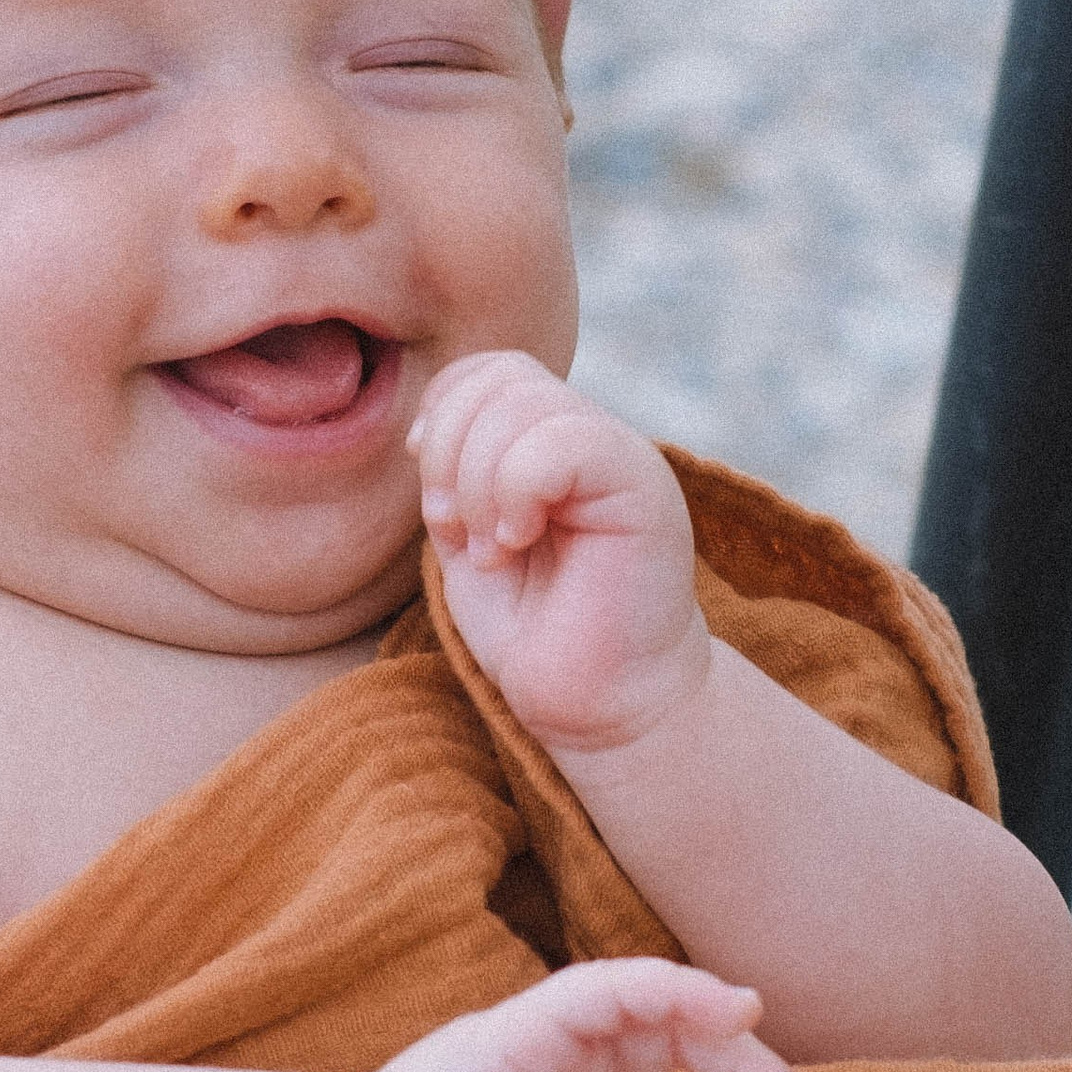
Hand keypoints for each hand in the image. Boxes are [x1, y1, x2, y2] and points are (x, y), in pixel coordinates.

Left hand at [412, 353, 710, 754]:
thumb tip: (427, 429)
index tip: (436, 501)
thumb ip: (455, 470)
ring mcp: (622, 456)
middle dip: (450, 453)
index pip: (487, 370)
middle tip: (459, 532)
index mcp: (551, 440)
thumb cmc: (531, 628)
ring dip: (479, 483)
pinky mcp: (644, 488)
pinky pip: (564, 441)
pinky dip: (516, 490)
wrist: (594, 701)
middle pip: (500, 377)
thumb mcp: (469, 534)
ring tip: (494, 550)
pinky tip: (517, 543)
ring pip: (526, 403)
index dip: (442, 417)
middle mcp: (592, 436)